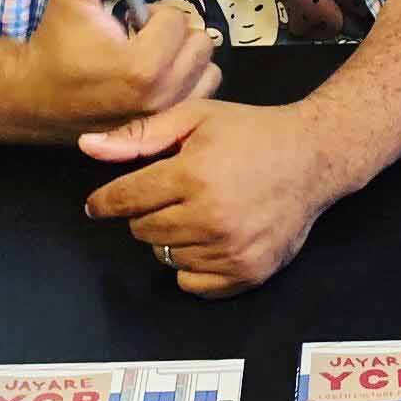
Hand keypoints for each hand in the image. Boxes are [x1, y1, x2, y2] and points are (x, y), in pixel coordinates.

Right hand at [8, 0, 220, 141]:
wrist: (34, 97)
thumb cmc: (56, 44)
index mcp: (143, 66)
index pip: (175, 19)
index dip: (151, 11)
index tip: (127, 20)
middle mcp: (162, 96)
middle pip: (200, 43)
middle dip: (175, 33)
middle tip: (144, 36)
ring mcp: (166, 116)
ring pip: (208, 70)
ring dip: (187, 56)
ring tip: (155, 55)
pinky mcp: (166, 128)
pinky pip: (202, 93)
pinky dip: (189, 80)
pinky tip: (161, 75)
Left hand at [81, 99, 339, 296]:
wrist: (312, 158)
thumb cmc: (251, 133)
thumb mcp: (196, 118)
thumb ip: (140, 134)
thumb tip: (88, 148)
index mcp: (194, 175)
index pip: (126, 200)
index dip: (106, 201)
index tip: (99, 204)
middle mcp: (211, 217)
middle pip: (142, 230)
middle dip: (146, 212)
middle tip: (170, 194)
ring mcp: (231, 250)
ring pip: (165, 257)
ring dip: (170, 237)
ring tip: (195, 212)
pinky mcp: (248, 272)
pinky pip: (193, 283)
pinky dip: (191, 265)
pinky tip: (207, 239)